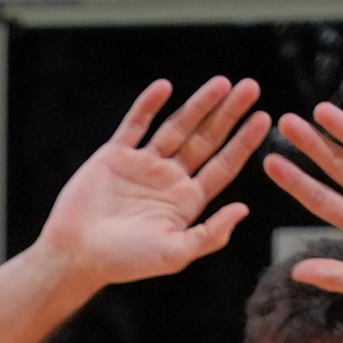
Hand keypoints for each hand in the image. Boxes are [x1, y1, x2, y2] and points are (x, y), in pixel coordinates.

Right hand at [40, 78, 271, 293]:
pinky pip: (135, 124)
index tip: (265, 118)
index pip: (223, 166)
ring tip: (222, 82)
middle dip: (228, 114)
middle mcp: (169, 179)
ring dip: (198, 104)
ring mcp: (143, 164)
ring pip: (177, 127)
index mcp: (187, 202)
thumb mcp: (174, 254)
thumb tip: (243, 209)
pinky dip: (149, 105)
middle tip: (251, 87)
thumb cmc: (125, 261)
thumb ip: (209, 234)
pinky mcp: (115, 155)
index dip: (244, 142)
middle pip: (206, 140)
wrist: (77, 254)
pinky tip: (165, 87)